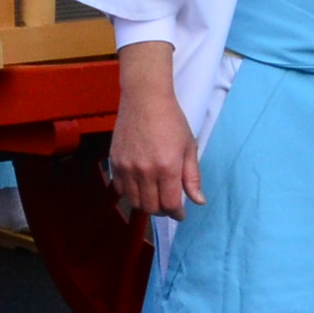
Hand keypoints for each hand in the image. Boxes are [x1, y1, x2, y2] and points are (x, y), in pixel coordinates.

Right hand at [107, 40, 202, 219]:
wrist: (145, 98)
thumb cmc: (171, 120)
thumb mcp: (189, 147)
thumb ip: (192, 177)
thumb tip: (198, 201)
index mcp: (168, 167)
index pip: (170, 204)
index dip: (177, 214)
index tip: (181, 214)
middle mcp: (145, 171)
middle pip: (151, 208)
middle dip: (163, 212)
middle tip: (169, 205)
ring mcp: (127, 167)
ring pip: (135, 201)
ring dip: (146, 204)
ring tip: (155, 197)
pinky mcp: (115, 162)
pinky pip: (120, 189)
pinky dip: (131, 194)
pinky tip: (140, 187)